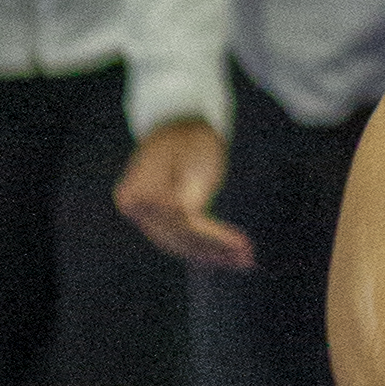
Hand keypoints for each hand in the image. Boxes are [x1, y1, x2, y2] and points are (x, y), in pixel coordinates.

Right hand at [114, 118, 253, 272]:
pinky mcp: (158, 221)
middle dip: (217, 248)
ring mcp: (144, 215)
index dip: (212, 235)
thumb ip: (187, 181)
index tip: (242, 243)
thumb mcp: (195, 150)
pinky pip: (183, 240)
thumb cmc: (190, 134)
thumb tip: (180, 211)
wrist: (178, 125)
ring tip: (246, 260)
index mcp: (138, 188)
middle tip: (250, 257)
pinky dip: (207, 249)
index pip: (180, 220)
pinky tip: (230, 259)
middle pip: (181, 235)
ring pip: (183, 244)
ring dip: (215, 254)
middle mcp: (135, 206)